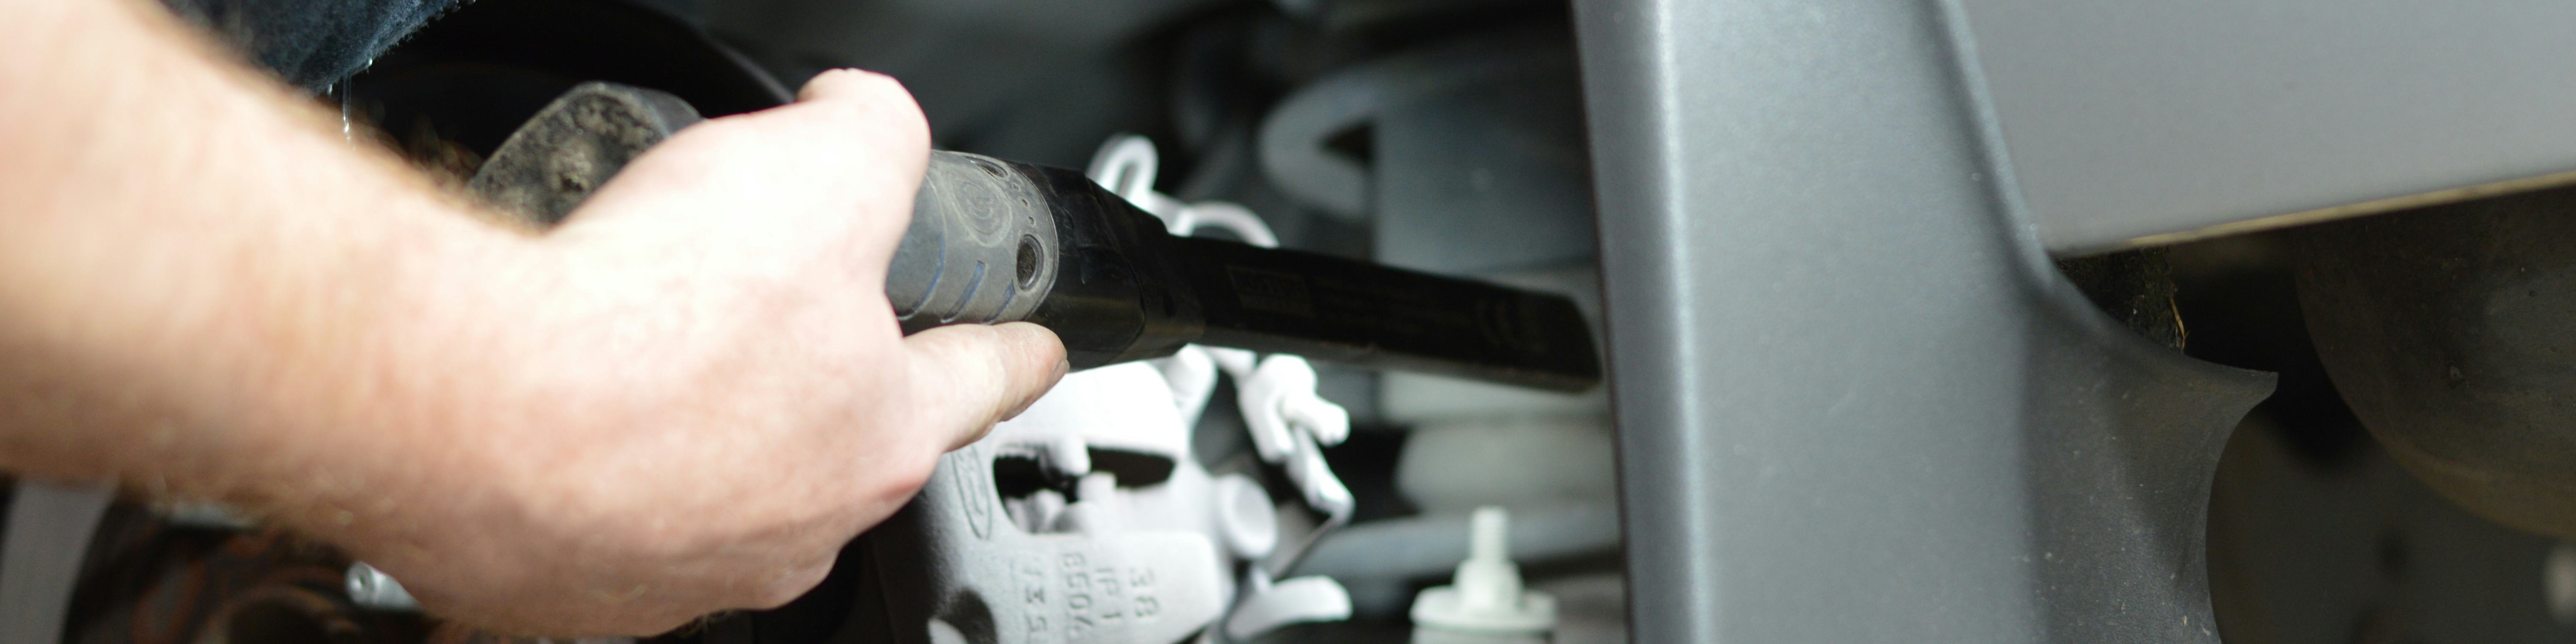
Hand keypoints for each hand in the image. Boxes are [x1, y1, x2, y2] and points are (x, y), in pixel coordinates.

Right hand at [336, 70, 1066, 634]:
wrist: (464, 411)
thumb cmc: (646, 320)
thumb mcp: (823, 164)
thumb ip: (873, 131)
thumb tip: (862, 117)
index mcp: (878, 437)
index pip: (983, 380)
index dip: (1012, 348)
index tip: (1031, 349)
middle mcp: (793, 526)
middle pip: (839, 438)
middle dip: (814, 376)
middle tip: (766, 318)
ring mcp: (683, 570)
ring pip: (718, 487)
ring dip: (692, 428)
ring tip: (642, 359)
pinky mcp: (572, 590)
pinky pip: (599, 522)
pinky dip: (585, 469)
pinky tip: (555, 410)